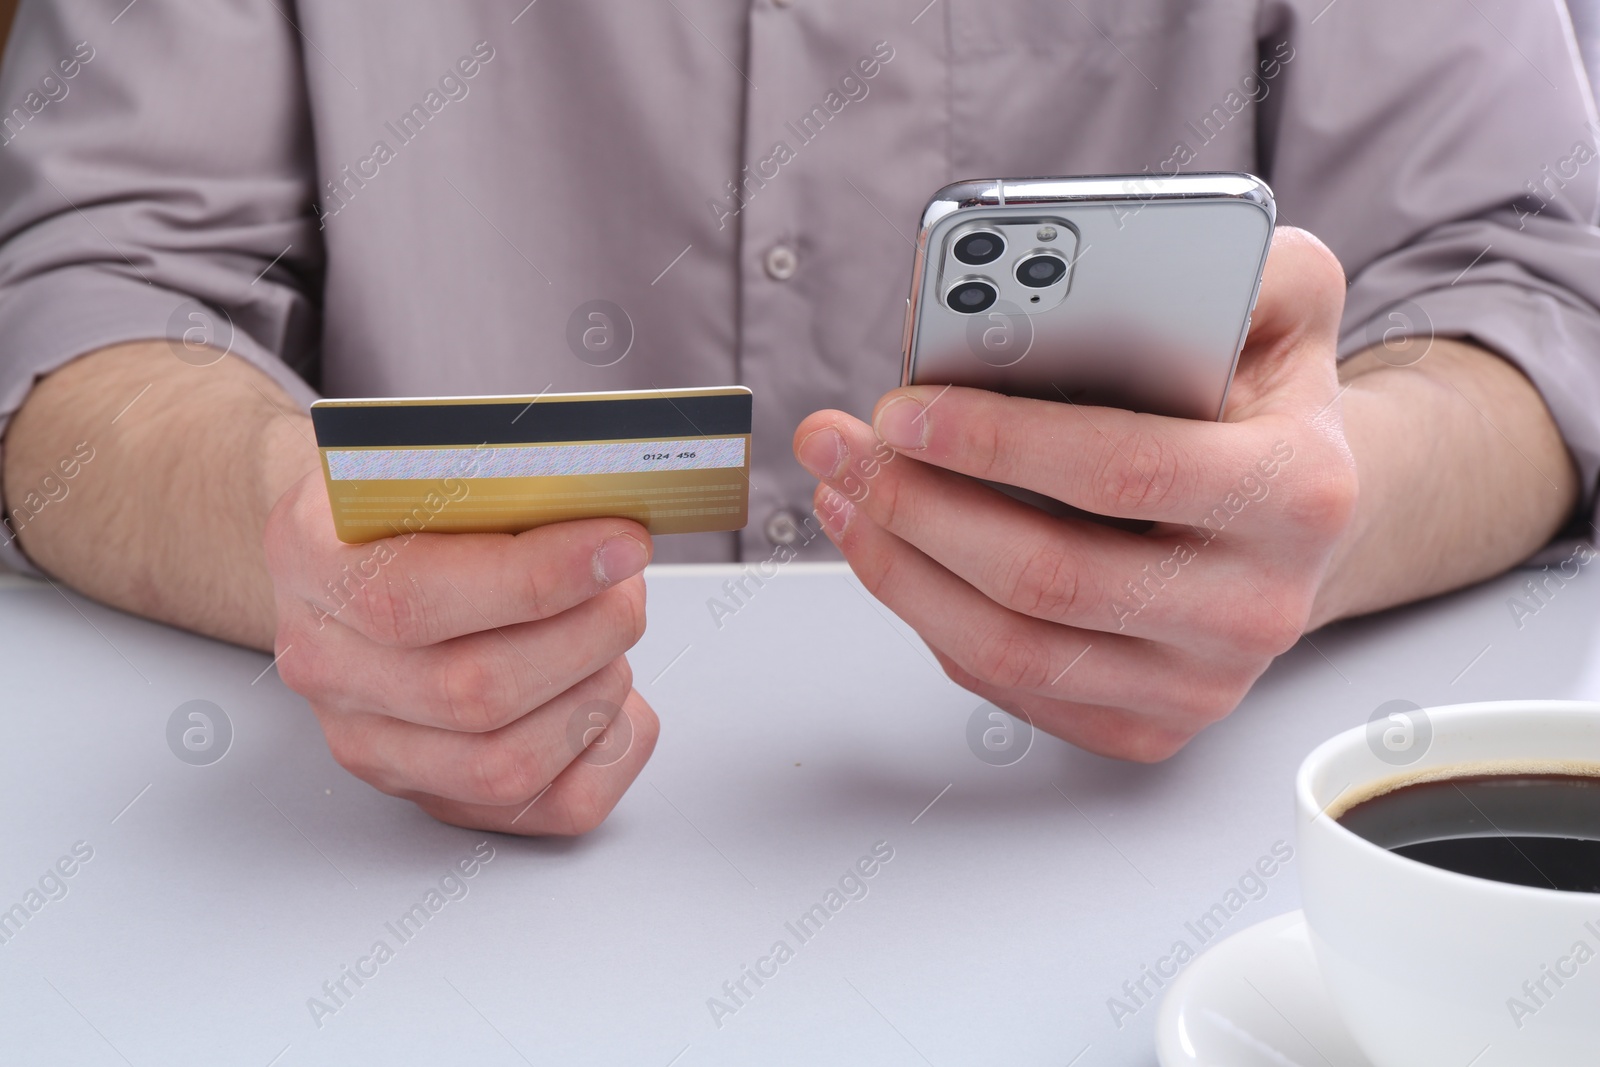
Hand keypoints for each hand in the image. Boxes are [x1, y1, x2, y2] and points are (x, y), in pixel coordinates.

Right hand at [264, 471, 658, 832]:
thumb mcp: (426, 456)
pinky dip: (607, 754)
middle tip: (628, 587)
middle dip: (585, 635)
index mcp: (311, 562)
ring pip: (507, 764)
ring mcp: (373, 744)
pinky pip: (545, 809)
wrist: (361, 551)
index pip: (414, 598)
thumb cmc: (412, 501)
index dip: (535, 578)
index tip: (620, 545)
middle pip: (472, 692)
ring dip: (594, 694)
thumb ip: (495, 478)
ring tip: (613, 633)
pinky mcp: (433, 793)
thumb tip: (602, 504)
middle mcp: (327, 666)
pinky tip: (613, 697)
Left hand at [792, 228, 1357, 759]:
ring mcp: (1201, 684)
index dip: (995, 444)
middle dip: (916, 507)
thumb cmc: (1265, 404)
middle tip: (841, 448)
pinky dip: (930, 616)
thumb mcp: (1285, 304)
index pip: (1121, 472)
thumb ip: (1234, 260)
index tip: (901, 408)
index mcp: (1296, 491)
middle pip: (1047, 576)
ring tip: (841, 494)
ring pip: (1012, 648)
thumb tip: (1136, 250)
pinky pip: (1010, 685)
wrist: (1301, 521)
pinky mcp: (1148, 728)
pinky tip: (888, 551)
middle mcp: (1257, 606)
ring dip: (900, 569)